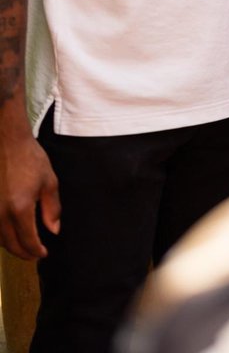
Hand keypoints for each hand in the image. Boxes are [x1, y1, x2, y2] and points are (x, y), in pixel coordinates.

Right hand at [0, 129, 59, 258]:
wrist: (7, 142)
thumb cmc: (30, 158)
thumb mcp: (48, 181)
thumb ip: (52, 208)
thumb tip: (53, 230)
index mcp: (20, 208)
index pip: (27, 241)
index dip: (36, 251)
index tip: (43, 254)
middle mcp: (1, 213)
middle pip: (11, 245)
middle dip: (24, 253)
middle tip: (34, 255)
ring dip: (11, 246)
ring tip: (23, 246)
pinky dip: (1, 235)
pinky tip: (10, 233)